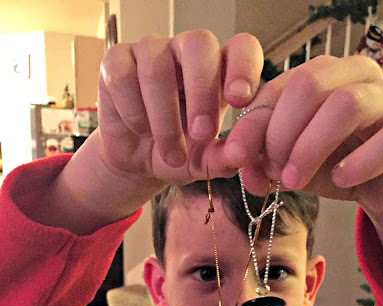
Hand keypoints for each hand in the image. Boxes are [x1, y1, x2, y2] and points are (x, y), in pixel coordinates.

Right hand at [96, 30, 262, 189]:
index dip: (244, 66)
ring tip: (171, 152)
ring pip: (157, 68)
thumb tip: (239, 156)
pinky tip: (139, 129)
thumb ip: (223, 158)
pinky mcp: (116, 60)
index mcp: (220, 70)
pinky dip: (133, 112)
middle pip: (199, 44)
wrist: (137, 164)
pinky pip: (123, 77)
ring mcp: (151, 51)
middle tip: (201, 134)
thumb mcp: (204, 162)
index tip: (239, 100)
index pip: (241, 47)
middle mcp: (187, 52)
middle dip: (202, 92)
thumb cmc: (179, 154)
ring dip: (165, 119)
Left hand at [224, 54, 382, 218]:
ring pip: (348, 105)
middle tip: (274, 171)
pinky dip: (359, 163)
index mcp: (324, 74)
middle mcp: (358, 75)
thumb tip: (239, 166)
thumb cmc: (335, 165)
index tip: (235, 158)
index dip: (253, 123)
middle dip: (282, 133)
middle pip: (310, 85)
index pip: (280, 87)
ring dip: (312, 147)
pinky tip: (340, 179)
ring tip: (295, 180)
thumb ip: (264, 161)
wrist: (382, 188)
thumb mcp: (292, 164)